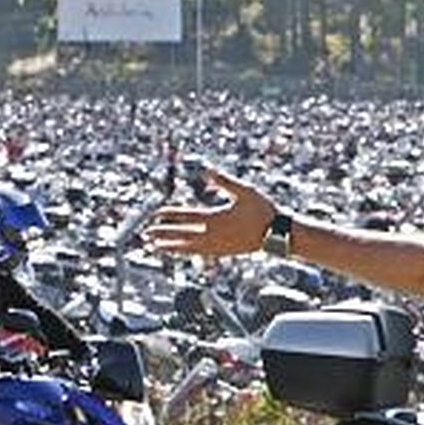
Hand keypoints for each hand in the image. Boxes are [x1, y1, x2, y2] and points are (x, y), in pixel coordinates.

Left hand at [143, 165, 276, 256]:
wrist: (278, 234)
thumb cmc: (263, 210)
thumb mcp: (245, 191)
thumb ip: (224, 181)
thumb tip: (206, 170)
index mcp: (217, 218)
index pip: (188, 216)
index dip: (170, 214)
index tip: (156, 213)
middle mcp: (214, 234)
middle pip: (183, 234)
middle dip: (163, 233)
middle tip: (145, 234)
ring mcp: (218, 246)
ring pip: (188, 248)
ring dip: (170, 247)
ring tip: (155, 247)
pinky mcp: (223, 253)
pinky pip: (198, 254)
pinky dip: (185, 253)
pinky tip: (178, 252)